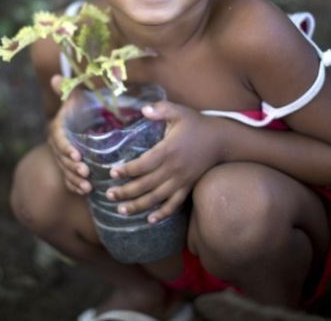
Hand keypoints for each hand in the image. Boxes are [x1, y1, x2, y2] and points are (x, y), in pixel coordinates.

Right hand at [46, 74, 91, 194]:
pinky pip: (68, 181)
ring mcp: (61, 159)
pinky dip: (75, 187)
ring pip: (65, 171)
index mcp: (57, 129)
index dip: (66, 148)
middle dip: (72, 167)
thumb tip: (56, 78)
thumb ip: (68, 91)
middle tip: (85, 173)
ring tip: (88, 186)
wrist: (77, 126)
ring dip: (75, 180)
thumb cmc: (79, 110)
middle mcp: (57, 145)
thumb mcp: (75, 99)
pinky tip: (85, 192)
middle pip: (62, 159)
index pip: (58, 140)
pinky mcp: (67, 169)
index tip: (77, 155)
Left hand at [106, 100, 221, 222]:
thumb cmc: (197, 124)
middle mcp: (173, 168)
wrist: (222, 140)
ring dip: (138, 205)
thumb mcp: (179, 112)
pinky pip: (175, 204)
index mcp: (168, 150)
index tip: (112, 173)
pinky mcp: (188, 187)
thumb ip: (161, 109)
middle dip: (126, 192)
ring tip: (121, 210)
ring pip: (157, 198)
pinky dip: (162, 213)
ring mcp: (181, 180)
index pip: (143, 164)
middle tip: (109, 195)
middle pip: (145, 184)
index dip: (127, 170)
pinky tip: (150, 220)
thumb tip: (143, 110)